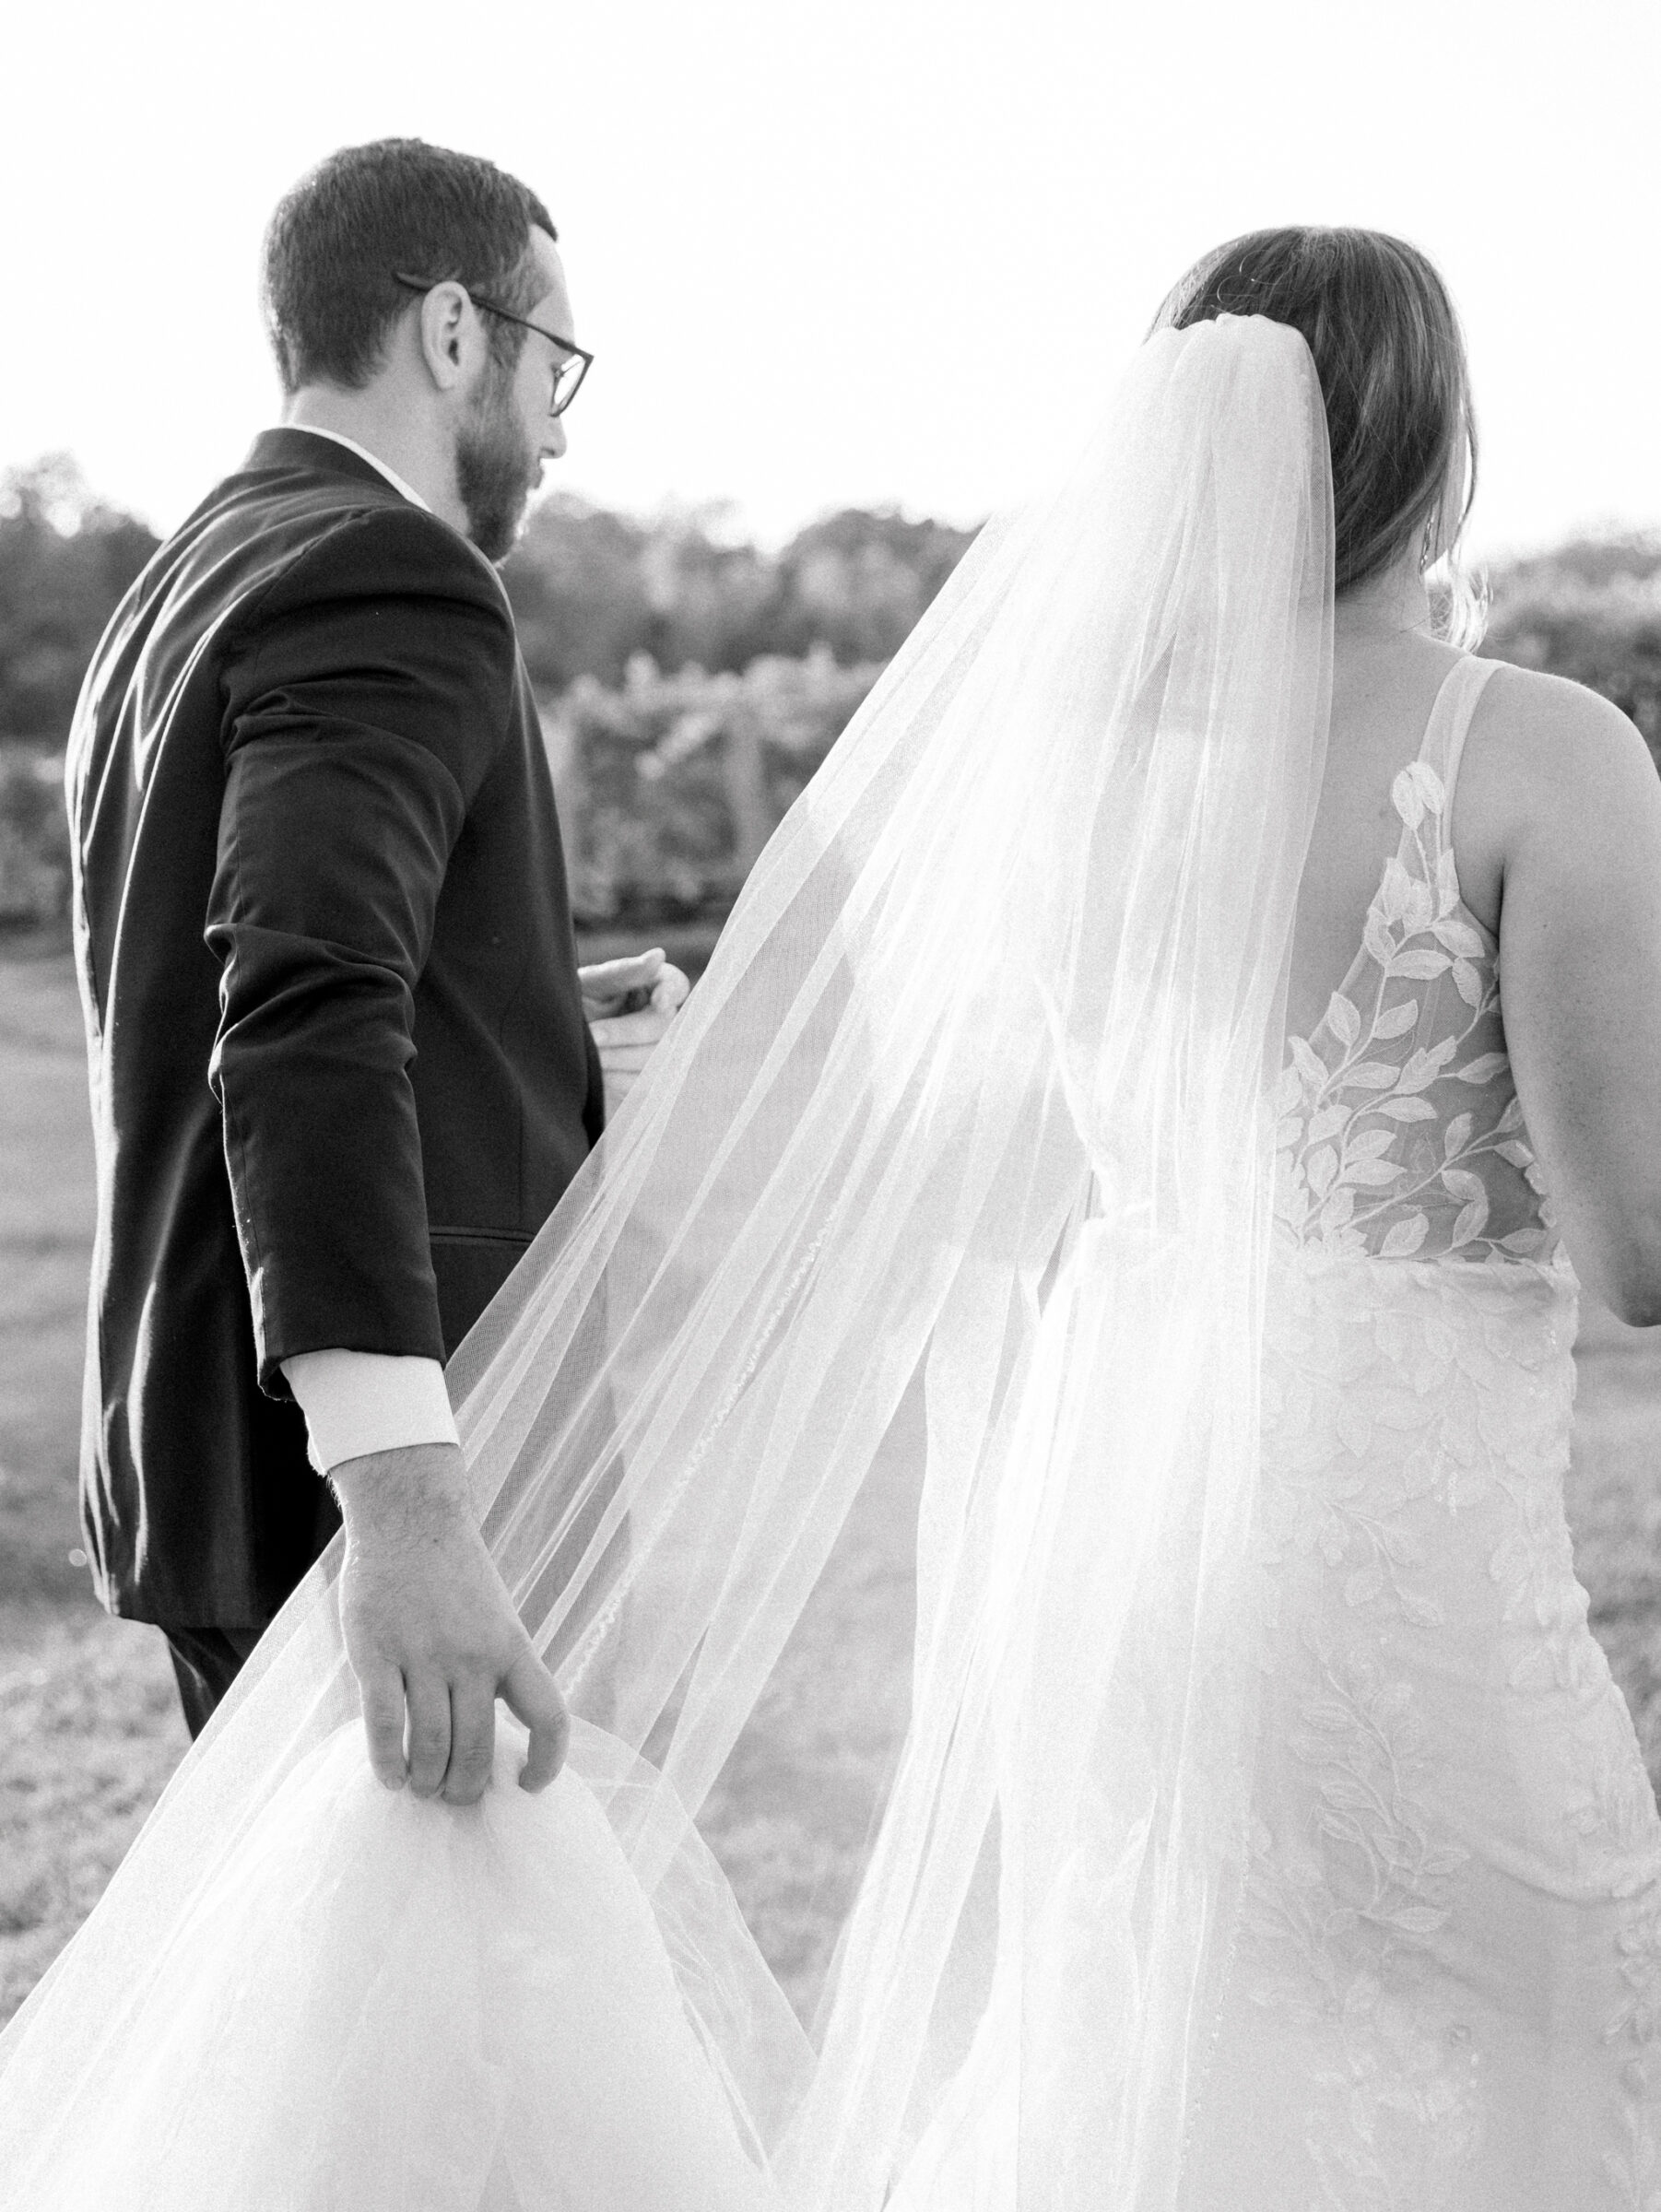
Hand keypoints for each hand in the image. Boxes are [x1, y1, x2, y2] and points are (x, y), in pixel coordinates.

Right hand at [332, 1441, 567, 1803]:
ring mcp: (423, 1655)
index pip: (548, 1717)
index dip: (547, 1762)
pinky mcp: (376, 1654)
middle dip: (466, 1788)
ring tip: (423, 1788)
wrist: (411, 1520)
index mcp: (512, 1647)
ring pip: (431, 1746)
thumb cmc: (455, 1578)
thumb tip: (491, 1743)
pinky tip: (391, 1777)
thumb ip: (498, 1672)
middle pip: (477, 1749)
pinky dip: (389, 1763)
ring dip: (427, 1781)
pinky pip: (384, 1725)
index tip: (529, 1785)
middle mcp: (473, 1656)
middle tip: (455, 1796)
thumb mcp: (497, 1619)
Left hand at [577, 947, 690, 1117]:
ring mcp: (653, 1051)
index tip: (659, 1000)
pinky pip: (645, 1084)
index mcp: (647, 986)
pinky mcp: (642, 1081)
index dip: (671, 993)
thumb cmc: (568, 1006)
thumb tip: (658, 956)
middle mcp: (657, 1018)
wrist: (545, 1045)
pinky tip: (599, 1077)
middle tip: (593, 1036)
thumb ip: (621, 972)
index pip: (676, 984)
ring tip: (591, 1057)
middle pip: (664, 1027)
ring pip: (657, 1059)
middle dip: (627, 1032)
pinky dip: (620, 1080)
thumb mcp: (587, 985)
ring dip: (621, 1058)